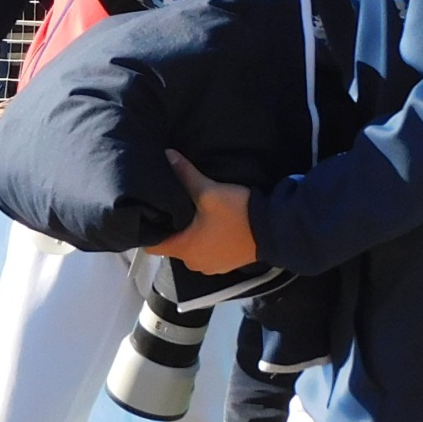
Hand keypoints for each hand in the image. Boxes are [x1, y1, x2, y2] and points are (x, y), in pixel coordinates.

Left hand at [152, 150, 258, 274]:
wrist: (276, 231)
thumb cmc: (237, 213)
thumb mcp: (209, 191)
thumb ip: (185, 174)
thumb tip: (167, 154)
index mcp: (184, 249)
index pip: (151, 245)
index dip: (147, 230)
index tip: (146, 213)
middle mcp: (193, 263)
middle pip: (171, 245)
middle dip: (169, 228)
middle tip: (166, 207)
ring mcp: (211, 267)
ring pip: (190, 248)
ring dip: (188, 234)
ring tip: (186, 213)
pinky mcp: (226, 265)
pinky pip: (206, 252)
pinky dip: (204, 240)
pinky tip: (207, 224)